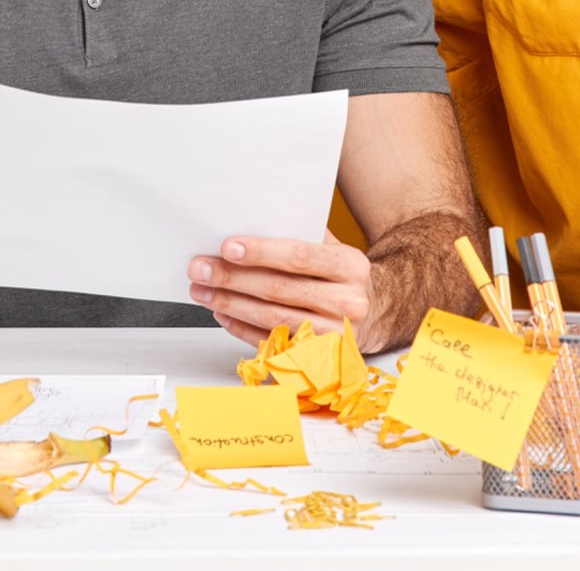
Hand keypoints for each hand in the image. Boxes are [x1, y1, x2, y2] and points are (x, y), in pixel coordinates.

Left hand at [188, 231, 373, 348]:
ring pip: (272, 319)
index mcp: (350, 266)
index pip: (299, 257)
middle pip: (279, 290)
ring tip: (203, 290)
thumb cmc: (341, 274)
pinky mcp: (319, 358)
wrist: (379, 311)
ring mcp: (335, 334)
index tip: (226, 247)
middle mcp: (348, 302)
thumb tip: (247, 221)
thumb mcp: (332, 247)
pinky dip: (242, 329)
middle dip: (233, 278)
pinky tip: (222, 314)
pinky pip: (272, 343)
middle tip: (200, 269)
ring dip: (230, 304)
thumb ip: (299, 235)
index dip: (260, 252)